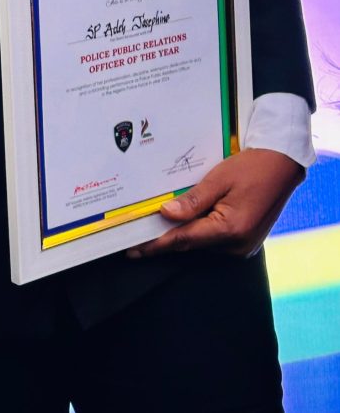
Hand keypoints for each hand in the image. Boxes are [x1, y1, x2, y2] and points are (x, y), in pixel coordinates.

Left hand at [126, 149, 303, 259]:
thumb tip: (166, 214)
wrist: (282, 166)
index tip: (134, 249)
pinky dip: (198, 231)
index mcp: (230, 230)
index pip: (183, 240)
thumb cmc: (252, 168)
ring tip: (156, 224)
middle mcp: (237, 245)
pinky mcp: (245, 242)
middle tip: (137, 236)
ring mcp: (242, 247)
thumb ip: (192, 200)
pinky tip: (186, 220)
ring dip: (182, 234)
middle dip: (165, 240)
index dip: (156, 245)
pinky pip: (213, 240)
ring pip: (201, 243)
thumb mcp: (219, 179)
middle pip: (191, 245)